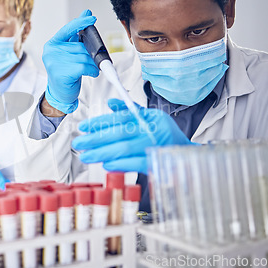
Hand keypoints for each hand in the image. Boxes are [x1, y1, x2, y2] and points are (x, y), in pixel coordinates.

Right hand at [43, 9, 98, 113]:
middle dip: (91, 53)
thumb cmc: (67, 71)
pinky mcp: (61, 73)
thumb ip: (77, 35)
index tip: (92, 18)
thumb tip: (87, 13)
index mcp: (52, 44)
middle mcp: (50, 52)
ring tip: (92, 68)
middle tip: (95, 60)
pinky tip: (91, 73)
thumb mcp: (70, 52)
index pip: (67, 29)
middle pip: (80, 46)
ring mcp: (54, 62)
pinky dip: (92, 70)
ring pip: (84, 57)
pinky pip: (84, 67)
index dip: (80, 23)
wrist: (60, 94)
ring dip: (93, 63)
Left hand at [72, 99, 193, 173]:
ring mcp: (155, 147)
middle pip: (119, 134)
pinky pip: (136, 164)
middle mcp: (152, 131)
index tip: (83, 127)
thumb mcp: (151, 118)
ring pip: (124, 149)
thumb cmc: (166, 135)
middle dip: (95, 139)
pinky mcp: (157, 164)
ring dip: (102, 153)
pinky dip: (120, 164)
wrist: (188, 155)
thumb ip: (131, 110)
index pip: (120, 118)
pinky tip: (106, 165)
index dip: (100, 122)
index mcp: (149, 118)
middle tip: (78, 143)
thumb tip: (111, 103)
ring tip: (86, 155)